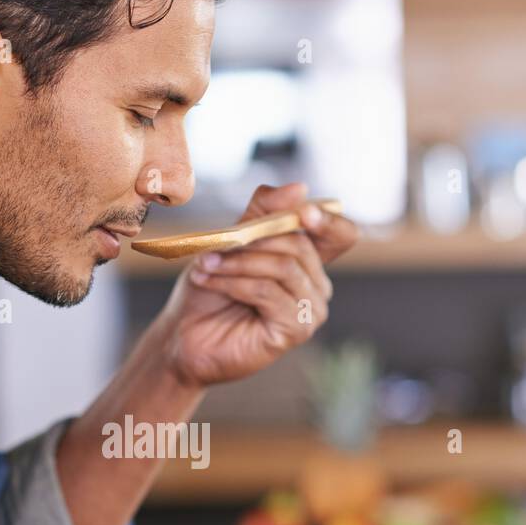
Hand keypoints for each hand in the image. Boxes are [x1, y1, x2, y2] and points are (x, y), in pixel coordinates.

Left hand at [155, 182, 358, 387]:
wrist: (184, 336)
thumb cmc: (209, 291)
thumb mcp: (233, 241)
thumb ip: (264, 213)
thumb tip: (301, 188)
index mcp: (307, 262)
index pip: (340, 234)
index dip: (329, 221)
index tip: (305, 212)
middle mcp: (316, 286)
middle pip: (301, 246)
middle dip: (254, 241)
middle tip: (213, 247)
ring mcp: (309, 311)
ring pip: (283, 268)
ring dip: (238, 262)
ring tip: (205, 265)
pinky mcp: (296, 330)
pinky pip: (268, 292)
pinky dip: (235, 283)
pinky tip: (209, 282)